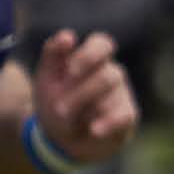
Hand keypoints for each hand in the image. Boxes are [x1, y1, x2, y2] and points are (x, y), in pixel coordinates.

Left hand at [29, 31, 137, 164]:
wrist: (60, 137)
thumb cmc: (55, 99)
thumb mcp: (47, 75)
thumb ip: (53, 51)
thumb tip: (68, 35)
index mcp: (92, 57)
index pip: (102, 44)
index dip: (89, 56)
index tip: (70, 71)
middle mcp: (111, 73)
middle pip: (105, 76)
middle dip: (80, 93)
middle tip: (58, 108)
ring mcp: (121, 94)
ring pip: (111, 97)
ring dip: (85, 109)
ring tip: (64, 119)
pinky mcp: (127, 116)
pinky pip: (124, 116)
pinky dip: (108, 123)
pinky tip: (94, 130)